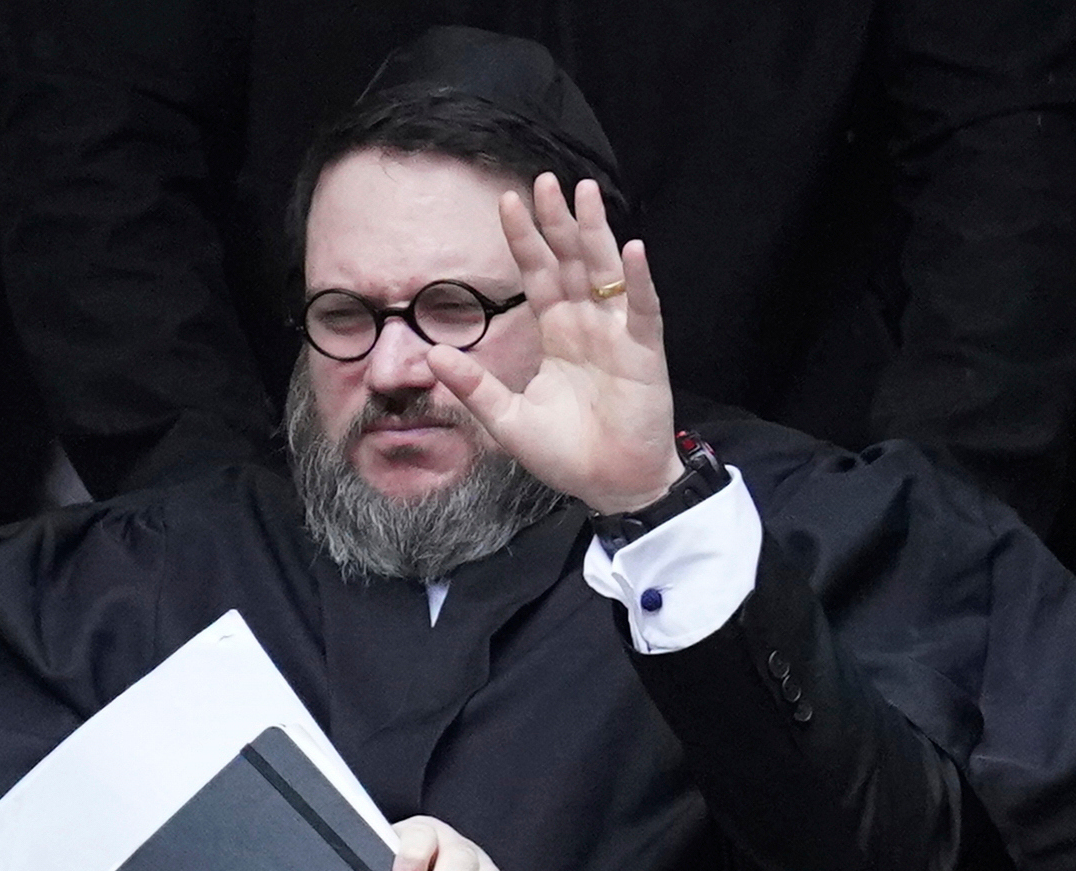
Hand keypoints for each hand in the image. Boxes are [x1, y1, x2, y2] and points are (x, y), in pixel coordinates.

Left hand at [428, 174, 682, 513]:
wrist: (609, 485)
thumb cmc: (565, 453)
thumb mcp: (507, 419)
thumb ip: (473, 386)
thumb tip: (431, 355)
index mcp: (556, 334)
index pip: (538, 275)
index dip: (524, 240)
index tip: (506, 201)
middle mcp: (586, 325)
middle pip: (571, 261)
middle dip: (557, 222)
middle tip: (544, 180)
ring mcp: (617, 335)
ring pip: (605, 272)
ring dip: (595, 233)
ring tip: (584, 194)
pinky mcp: (644, 353)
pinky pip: (642, 310)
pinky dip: (636, 282)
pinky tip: (630, 251)